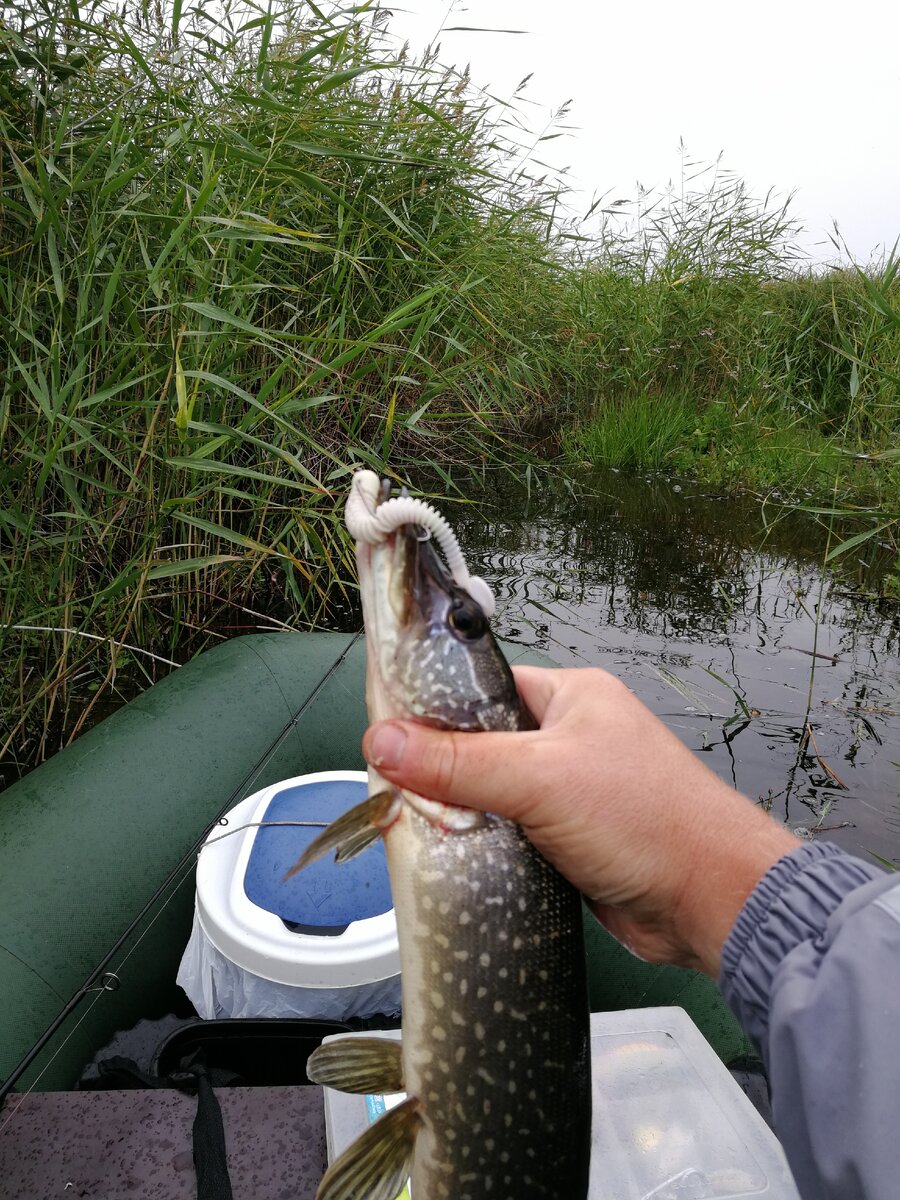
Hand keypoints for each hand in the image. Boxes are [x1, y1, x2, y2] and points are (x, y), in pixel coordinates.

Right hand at [362, 665, 799, 976]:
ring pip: (494, 792)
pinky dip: (486, 842)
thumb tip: (382, 741)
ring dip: (464, 811)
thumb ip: (458, 762)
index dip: (435, 710)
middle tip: (393, 787)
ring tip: (414, 822)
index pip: (484, 688)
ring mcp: (571, 790)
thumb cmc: (643, 817)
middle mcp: (571, 736)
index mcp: (571, 697)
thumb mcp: (539, 778)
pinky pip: (511, 831)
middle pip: (482, 743)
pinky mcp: (569, 838)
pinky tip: (454, 853)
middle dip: (443, 768)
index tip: (384, 731)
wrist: (709, 900)